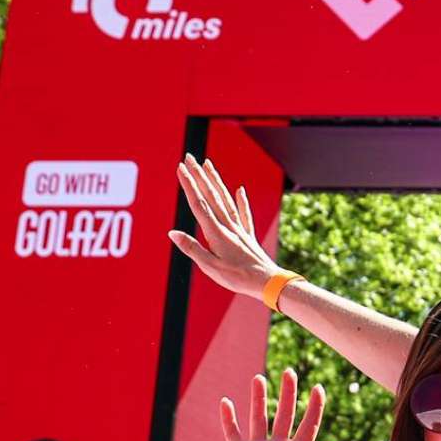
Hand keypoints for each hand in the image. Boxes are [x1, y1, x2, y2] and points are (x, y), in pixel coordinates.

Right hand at [170, 156, 283, 298]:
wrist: (269, 283)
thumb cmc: (238, 278)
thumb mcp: (210, 267)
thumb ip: (191, 249)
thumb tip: (172, 233)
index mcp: (216, 233)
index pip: (199, 204)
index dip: (189, 185)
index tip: (181, 168)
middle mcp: (228, 226)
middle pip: (211, 196)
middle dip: (199, 175)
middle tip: (189, 158)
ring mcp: (240, 229)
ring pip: (226, 199)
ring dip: (216, 181)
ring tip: (208, 165)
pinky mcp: (248, 236)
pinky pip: (244, 214)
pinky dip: (241, 200)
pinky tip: (240, 189)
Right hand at [222, 371, 348, 440]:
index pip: (309, 424)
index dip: (314, 406)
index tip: (318, 388)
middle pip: (284, 414)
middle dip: (288, 393)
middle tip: (290, 371)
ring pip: (259, 418)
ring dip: (258, 399)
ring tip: (259, 378)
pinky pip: (233, 434)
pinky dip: (229, 419)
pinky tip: (226, 402)